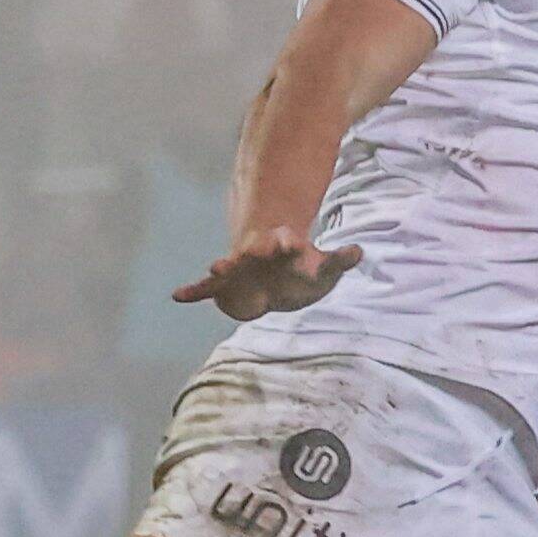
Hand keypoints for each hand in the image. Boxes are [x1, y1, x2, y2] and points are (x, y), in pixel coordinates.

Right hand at [176, 227, 363, 321]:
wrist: (278, 278)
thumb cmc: (303, 272)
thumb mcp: (325, 268)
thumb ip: (339, 260)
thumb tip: (359, 251)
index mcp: (283, 248)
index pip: (286, 242)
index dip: (288, 242)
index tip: (290, 241)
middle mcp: (257, 255)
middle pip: (255, 250)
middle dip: (256, 250)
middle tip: (255, 249)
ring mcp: (239, 268)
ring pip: (229, 267)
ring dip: (222, 267)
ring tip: (215, 267)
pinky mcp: (224, 284)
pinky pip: (206, 289)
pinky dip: (193, 292)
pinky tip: (178, 296)